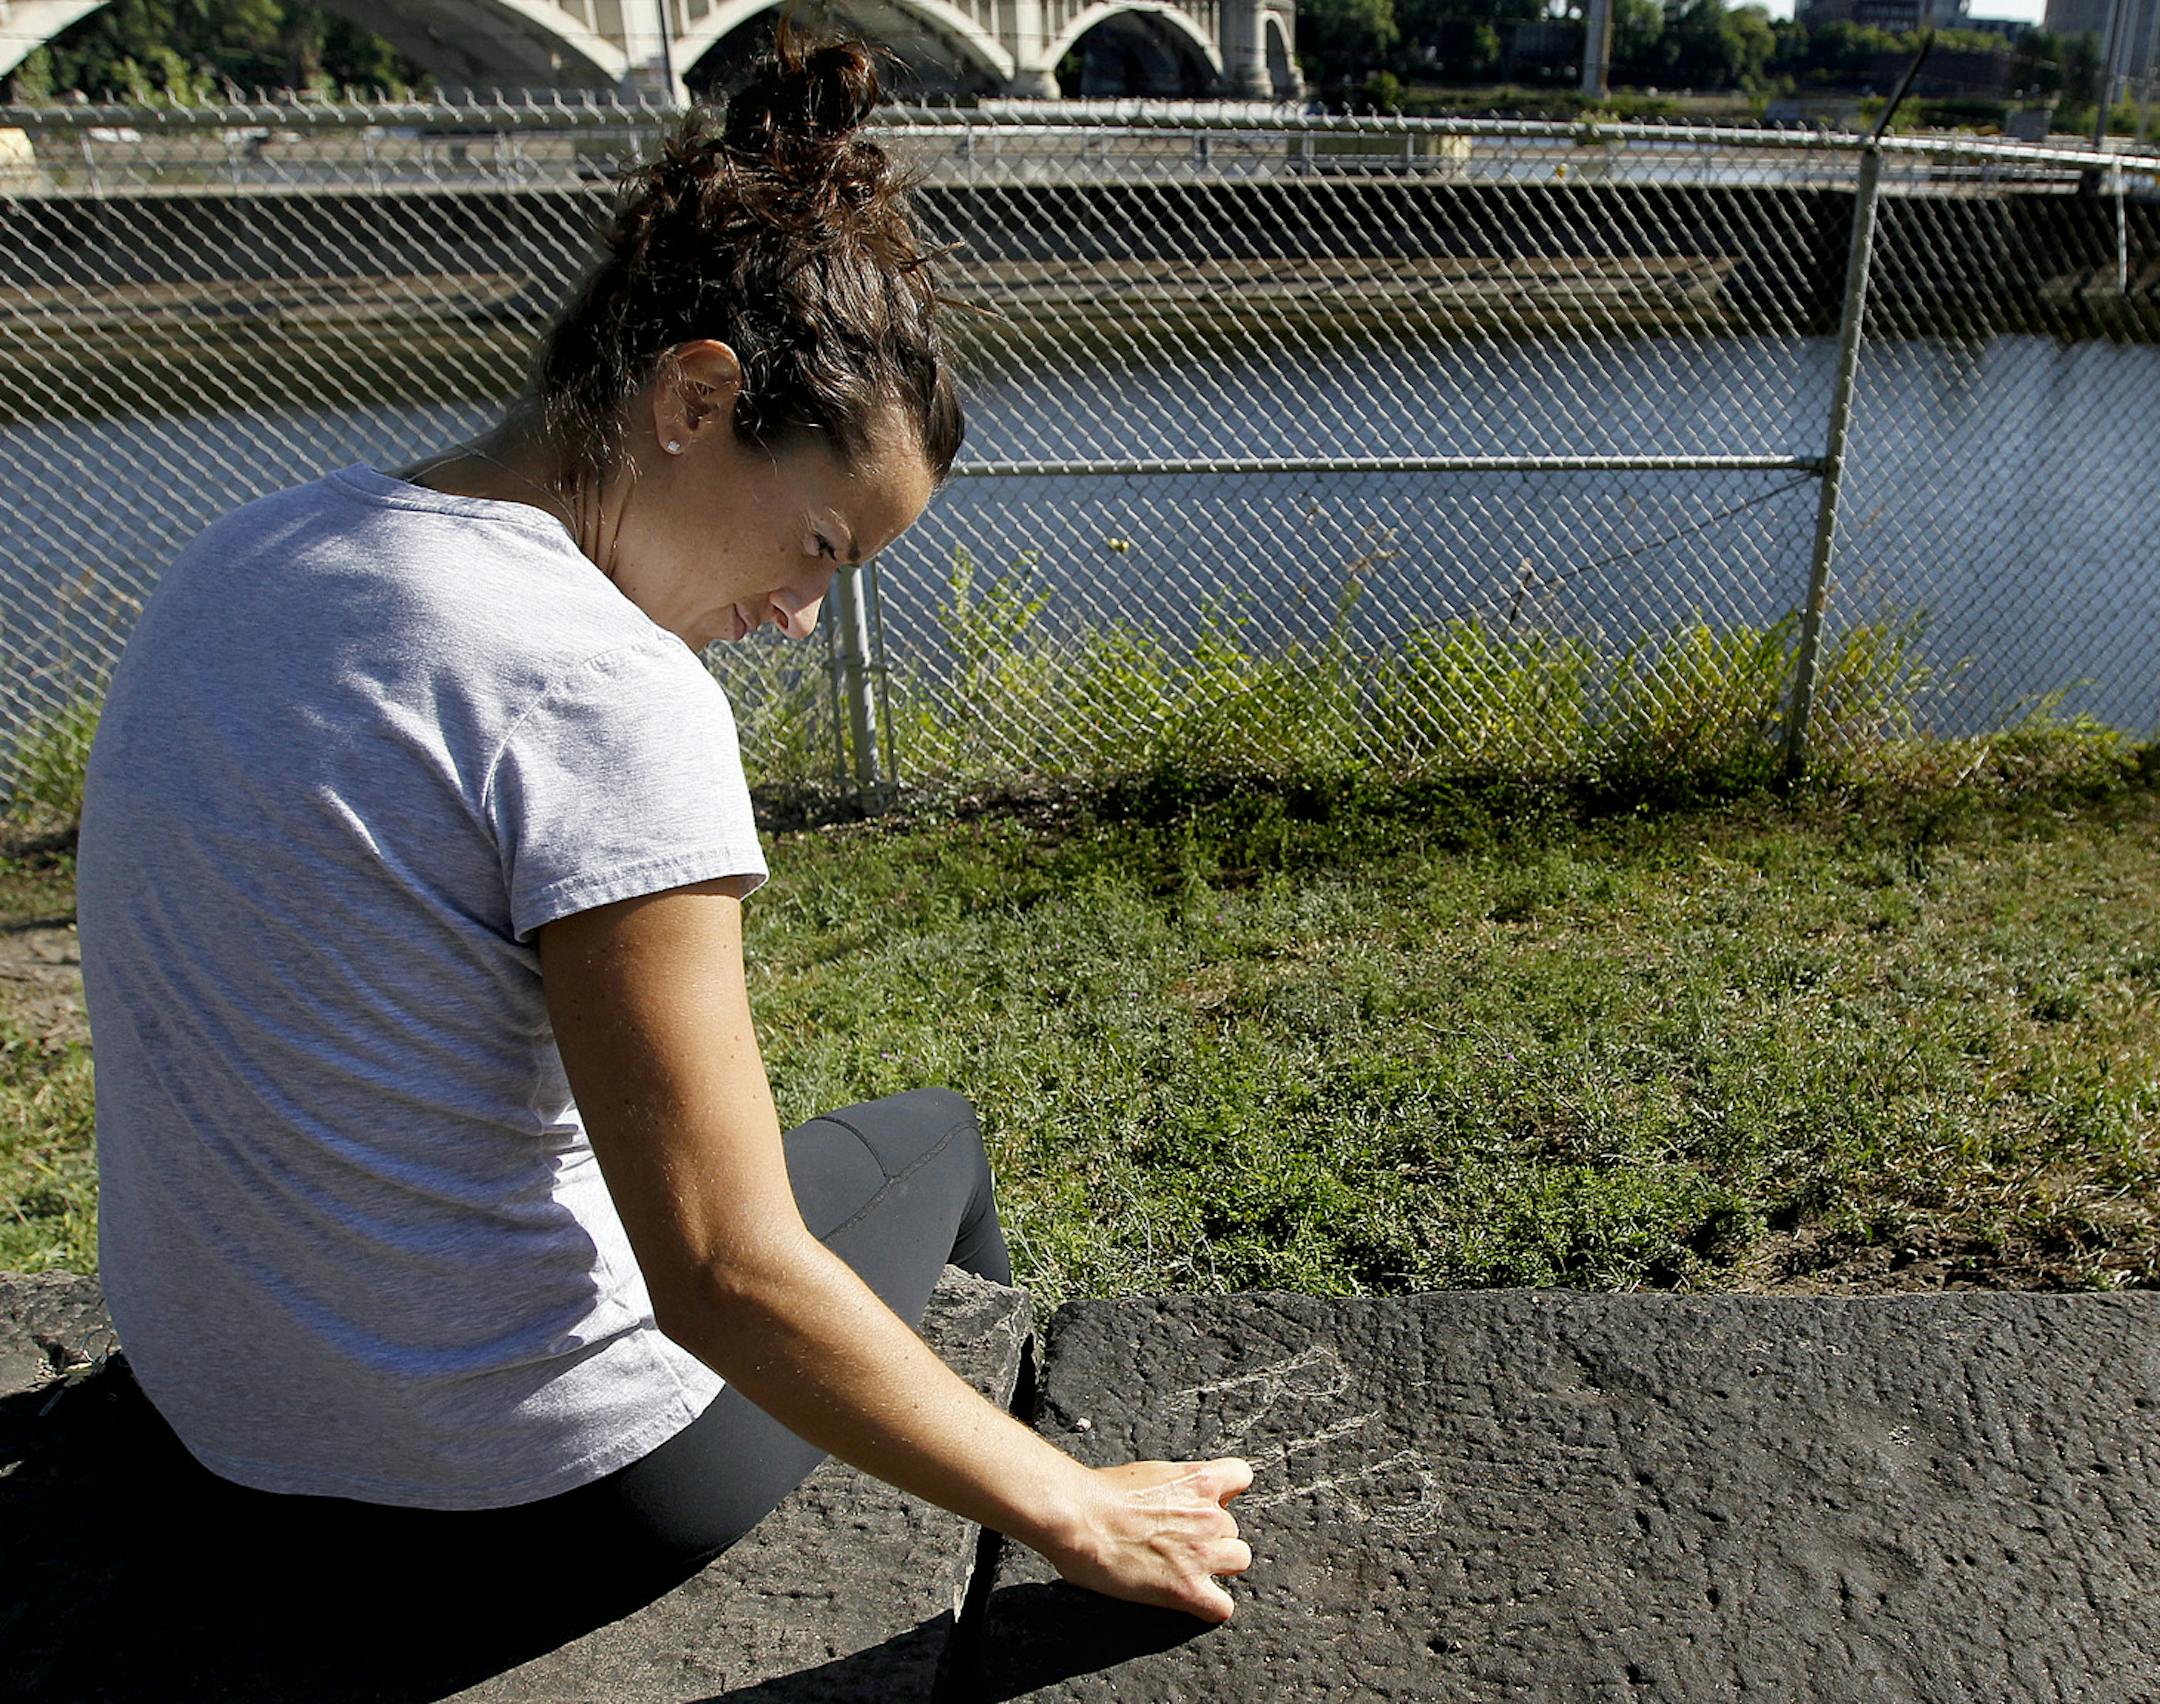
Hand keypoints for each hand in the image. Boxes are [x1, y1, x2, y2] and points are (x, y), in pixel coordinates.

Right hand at [1048, 1457, 1255, 1622]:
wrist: (1079, 1517)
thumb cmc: (1099, 1493)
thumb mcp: (1148, 1473)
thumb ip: (1173, 1486)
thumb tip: (1173, 1500)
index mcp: (1198, 1480)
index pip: (1240, 1476)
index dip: (1226, 1492)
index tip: (1210, 1501)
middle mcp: (1208, 1515)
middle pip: (1232, 1526)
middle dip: (1211, 1533)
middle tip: (1180, 1541)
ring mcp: (1201, 1553)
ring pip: (1238, 1560)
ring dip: (1218, 1565)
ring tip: (1188, 1567)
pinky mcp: (1187, 1589)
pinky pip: (1221, 1607)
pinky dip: (1209, 1607)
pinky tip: (1190, 1600)